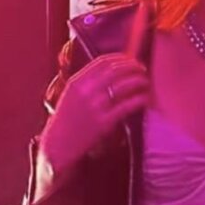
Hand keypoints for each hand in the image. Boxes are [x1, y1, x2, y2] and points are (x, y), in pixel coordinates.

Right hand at [40, 4, 152, 179]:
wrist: (58, 145)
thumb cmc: (67, 119)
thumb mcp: (71, 95)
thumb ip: (87, 81)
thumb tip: (112, 69)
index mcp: (77, 82)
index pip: (102, 62)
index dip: (120, 58)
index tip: (131, 60)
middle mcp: (85, 92)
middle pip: (115, 71)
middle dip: (133, 67)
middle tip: (142, 69)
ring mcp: (95, 107)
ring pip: (123, 86)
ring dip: (138, 81)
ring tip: (145, 82)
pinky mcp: (103, 123)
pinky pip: (126, 106)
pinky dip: (139, 99)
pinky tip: (144, 98)